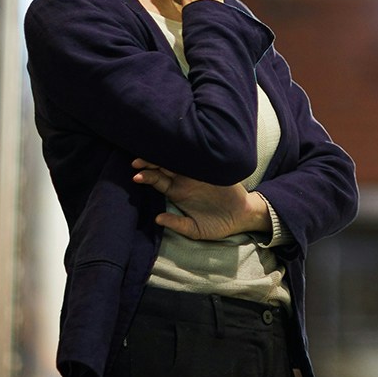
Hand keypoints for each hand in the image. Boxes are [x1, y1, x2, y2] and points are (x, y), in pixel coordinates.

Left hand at [131, 158, 269, 240]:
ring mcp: (198, 173)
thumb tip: (157, 219)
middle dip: (150, 162)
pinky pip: (199, 158)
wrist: (242, 217)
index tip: (135, 176)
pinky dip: (189, 152)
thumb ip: (177, 224)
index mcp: (177, 193)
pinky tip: (180, 146)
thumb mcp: (195, 230)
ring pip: (178, 159)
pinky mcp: (212, 168)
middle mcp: (185, 180)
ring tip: (153, 153)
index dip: (146, 177)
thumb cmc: (217, 225)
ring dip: (165, 155)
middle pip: (163, 166)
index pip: (157, 181)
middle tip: (137, 161)